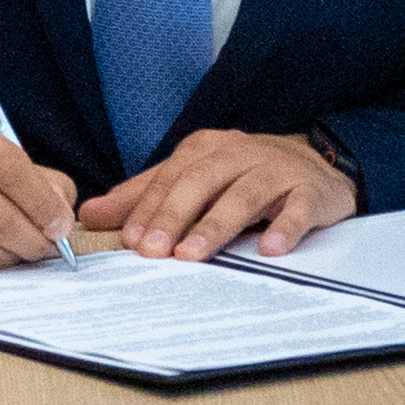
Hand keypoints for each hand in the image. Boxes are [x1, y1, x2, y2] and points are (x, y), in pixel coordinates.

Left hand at [78, 128, 357, 259]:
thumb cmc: (243, 175)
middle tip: (153, 251)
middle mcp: (238, 154)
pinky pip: (298, 209)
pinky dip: (285, 228)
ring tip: (193, 254)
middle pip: (201, 182)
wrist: (316, 163)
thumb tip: (88, 215)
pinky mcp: (310, 192)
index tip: (128, 240)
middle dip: (174, 216)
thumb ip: (144, 197)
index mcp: (205, 150)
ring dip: (216, 225)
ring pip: (243, 195)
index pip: (170, 178)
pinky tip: (270, 250)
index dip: (148, 208)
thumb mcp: (193, 179)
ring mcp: (276, 171)